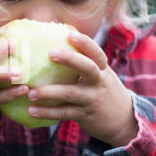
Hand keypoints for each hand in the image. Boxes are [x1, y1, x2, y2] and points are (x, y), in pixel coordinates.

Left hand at [26, 31, 137, 146]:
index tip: (70, 34)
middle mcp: (99, 82)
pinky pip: (64, 113)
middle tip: (50, 53)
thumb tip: (61, 34)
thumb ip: (84, 61)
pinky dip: (47, 112)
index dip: (85, 42)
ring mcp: (92, 99)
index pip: (96, 53)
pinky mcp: (85, 116)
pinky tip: (31, 110)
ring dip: (49, 92)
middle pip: (87, 68)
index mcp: (102, 70)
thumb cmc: (103, 90)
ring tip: (30, 92)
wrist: (124, 121)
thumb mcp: (101, 75)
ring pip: (70, 93)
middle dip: (70, 59)